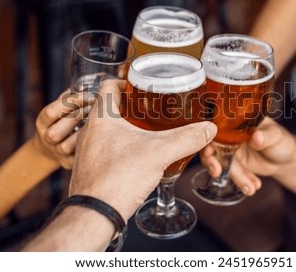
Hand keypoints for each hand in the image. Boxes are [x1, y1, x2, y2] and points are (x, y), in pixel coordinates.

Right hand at [32, 90, 92, 168]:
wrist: (51, 148)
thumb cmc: (62, 120)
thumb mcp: (60, 108)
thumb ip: (70, 97)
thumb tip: (86, 85)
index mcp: (42, 122)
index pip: (50, 112)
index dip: (70, 103)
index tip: (89, 95)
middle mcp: (46, 138)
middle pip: (57, 131)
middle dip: (79, 116)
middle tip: (97, 107)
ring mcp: (56, 152)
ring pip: (67, 146)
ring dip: (84, 133)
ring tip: (99, 121)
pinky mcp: (67, 163)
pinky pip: (78, 156)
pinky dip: (88, 146)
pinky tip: (99, 136)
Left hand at [69, 79, 217, 220]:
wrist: (95, 214)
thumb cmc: (117, 179)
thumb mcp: (158, 153)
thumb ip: (186, 139)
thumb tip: (207, 129)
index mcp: (101, 117)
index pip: (109, 85)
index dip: (127, 81)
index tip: (144, 87)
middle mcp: (90, 131)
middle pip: (111, 107)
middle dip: (133, 106)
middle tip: (153, 109)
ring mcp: (88, 150)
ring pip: (109, 129)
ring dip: (127, 127)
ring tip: (149, 131)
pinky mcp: (92, 167)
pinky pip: (107, 148)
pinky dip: (122, 146)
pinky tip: (139, 155)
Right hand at [200, 118, 295, 195]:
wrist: (286, 160)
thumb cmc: (282, 141)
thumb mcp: (276, 136)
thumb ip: (265, 136)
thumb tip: (256, 137)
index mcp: (238, 122)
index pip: (219, 127)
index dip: (210, 138)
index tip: (209, 150)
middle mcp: (231, 135)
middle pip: (214, 147)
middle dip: (213, 161)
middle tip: (216, 172)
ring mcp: (232, 151)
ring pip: (224, 164)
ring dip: (235, 177)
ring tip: (249, 188)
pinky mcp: (235, 165)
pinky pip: (233, 174)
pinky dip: (242, 182)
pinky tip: (254, 186)